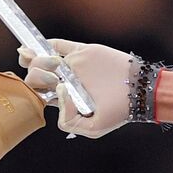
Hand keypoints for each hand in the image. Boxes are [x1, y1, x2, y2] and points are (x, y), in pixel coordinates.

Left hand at [18, 39, 133, 138]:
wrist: (138, 89)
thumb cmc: (120, 111)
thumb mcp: (94, 128)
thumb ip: (69, 121)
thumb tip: (59, 93)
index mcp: (68, 100)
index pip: (41, 94)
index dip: (33, 91)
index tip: (41, 92)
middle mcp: (67, 82)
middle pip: (37, 75)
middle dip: (35, 76)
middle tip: (53, 80)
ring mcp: (73, 65)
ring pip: (44, 58)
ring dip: (38, 60)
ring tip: (53, 67)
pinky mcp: (82, 51)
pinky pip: (59, 44)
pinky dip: (46, 45)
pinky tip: (40, 49)